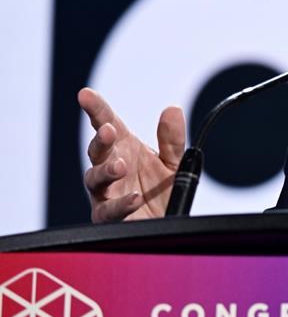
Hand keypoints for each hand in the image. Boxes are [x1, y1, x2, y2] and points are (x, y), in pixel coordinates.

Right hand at [78, 88, 184, 221]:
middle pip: (97, 150)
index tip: (85, 94)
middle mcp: (110, 168)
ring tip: (121, 166)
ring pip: (94, 179)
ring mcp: (106, 193)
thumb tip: (172, 110)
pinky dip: (121, 203)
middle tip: (109, 131)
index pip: (106, 124)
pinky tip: (135, 197)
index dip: (96, 109)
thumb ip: (172, 138)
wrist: (166, 222)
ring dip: (106, 171)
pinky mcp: (108, 217)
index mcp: (123, 148)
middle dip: (100, 140)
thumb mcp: (173, 161)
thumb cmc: (161, 189)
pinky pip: (108, 211)